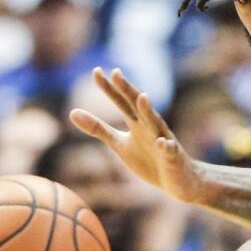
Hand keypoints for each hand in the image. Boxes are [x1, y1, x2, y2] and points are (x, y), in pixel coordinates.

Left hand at [70, 68, 202, 202]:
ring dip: (149, 111)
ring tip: (143, 97)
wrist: (178, 180)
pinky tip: (162, 143)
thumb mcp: (120, 143)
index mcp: (137, 122)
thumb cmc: (149, 159)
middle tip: (116, 72)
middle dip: (128, 90)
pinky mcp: (173, 158)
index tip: (96, 71)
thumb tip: (71, 112)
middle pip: (138, 106)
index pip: (121, 101)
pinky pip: (170, 151)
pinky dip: (166, 147)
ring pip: (156, 124)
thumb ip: (98, 128)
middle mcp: (150, 127)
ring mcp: (163, 141)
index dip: (109, 88)